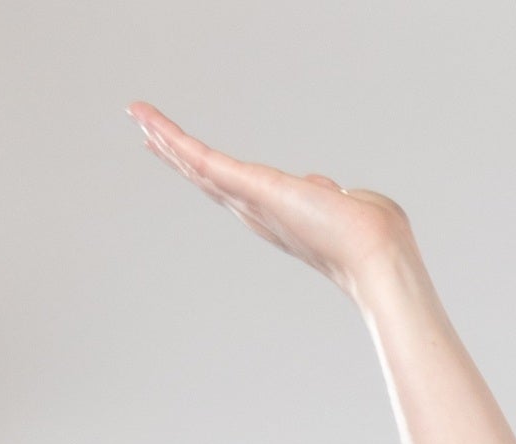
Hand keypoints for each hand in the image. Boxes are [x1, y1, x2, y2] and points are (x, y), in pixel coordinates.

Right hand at [129, 102, 415, 297]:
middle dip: (178, 157)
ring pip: (197, 166)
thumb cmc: (378, 238)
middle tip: (148, 135)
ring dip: (165, 140)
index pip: (243, 192)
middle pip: (208, 180)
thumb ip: (336, 195)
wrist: (377, 254)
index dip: (216, 176)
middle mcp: (260, 213)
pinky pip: (199, 157)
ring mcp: (250, 201)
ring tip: (137, 117)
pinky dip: (170, 135)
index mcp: (284, 216)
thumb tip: (327, 188)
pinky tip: (144, 116)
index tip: (194, 162)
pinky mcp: (246, 186)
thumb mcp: (355, 206)